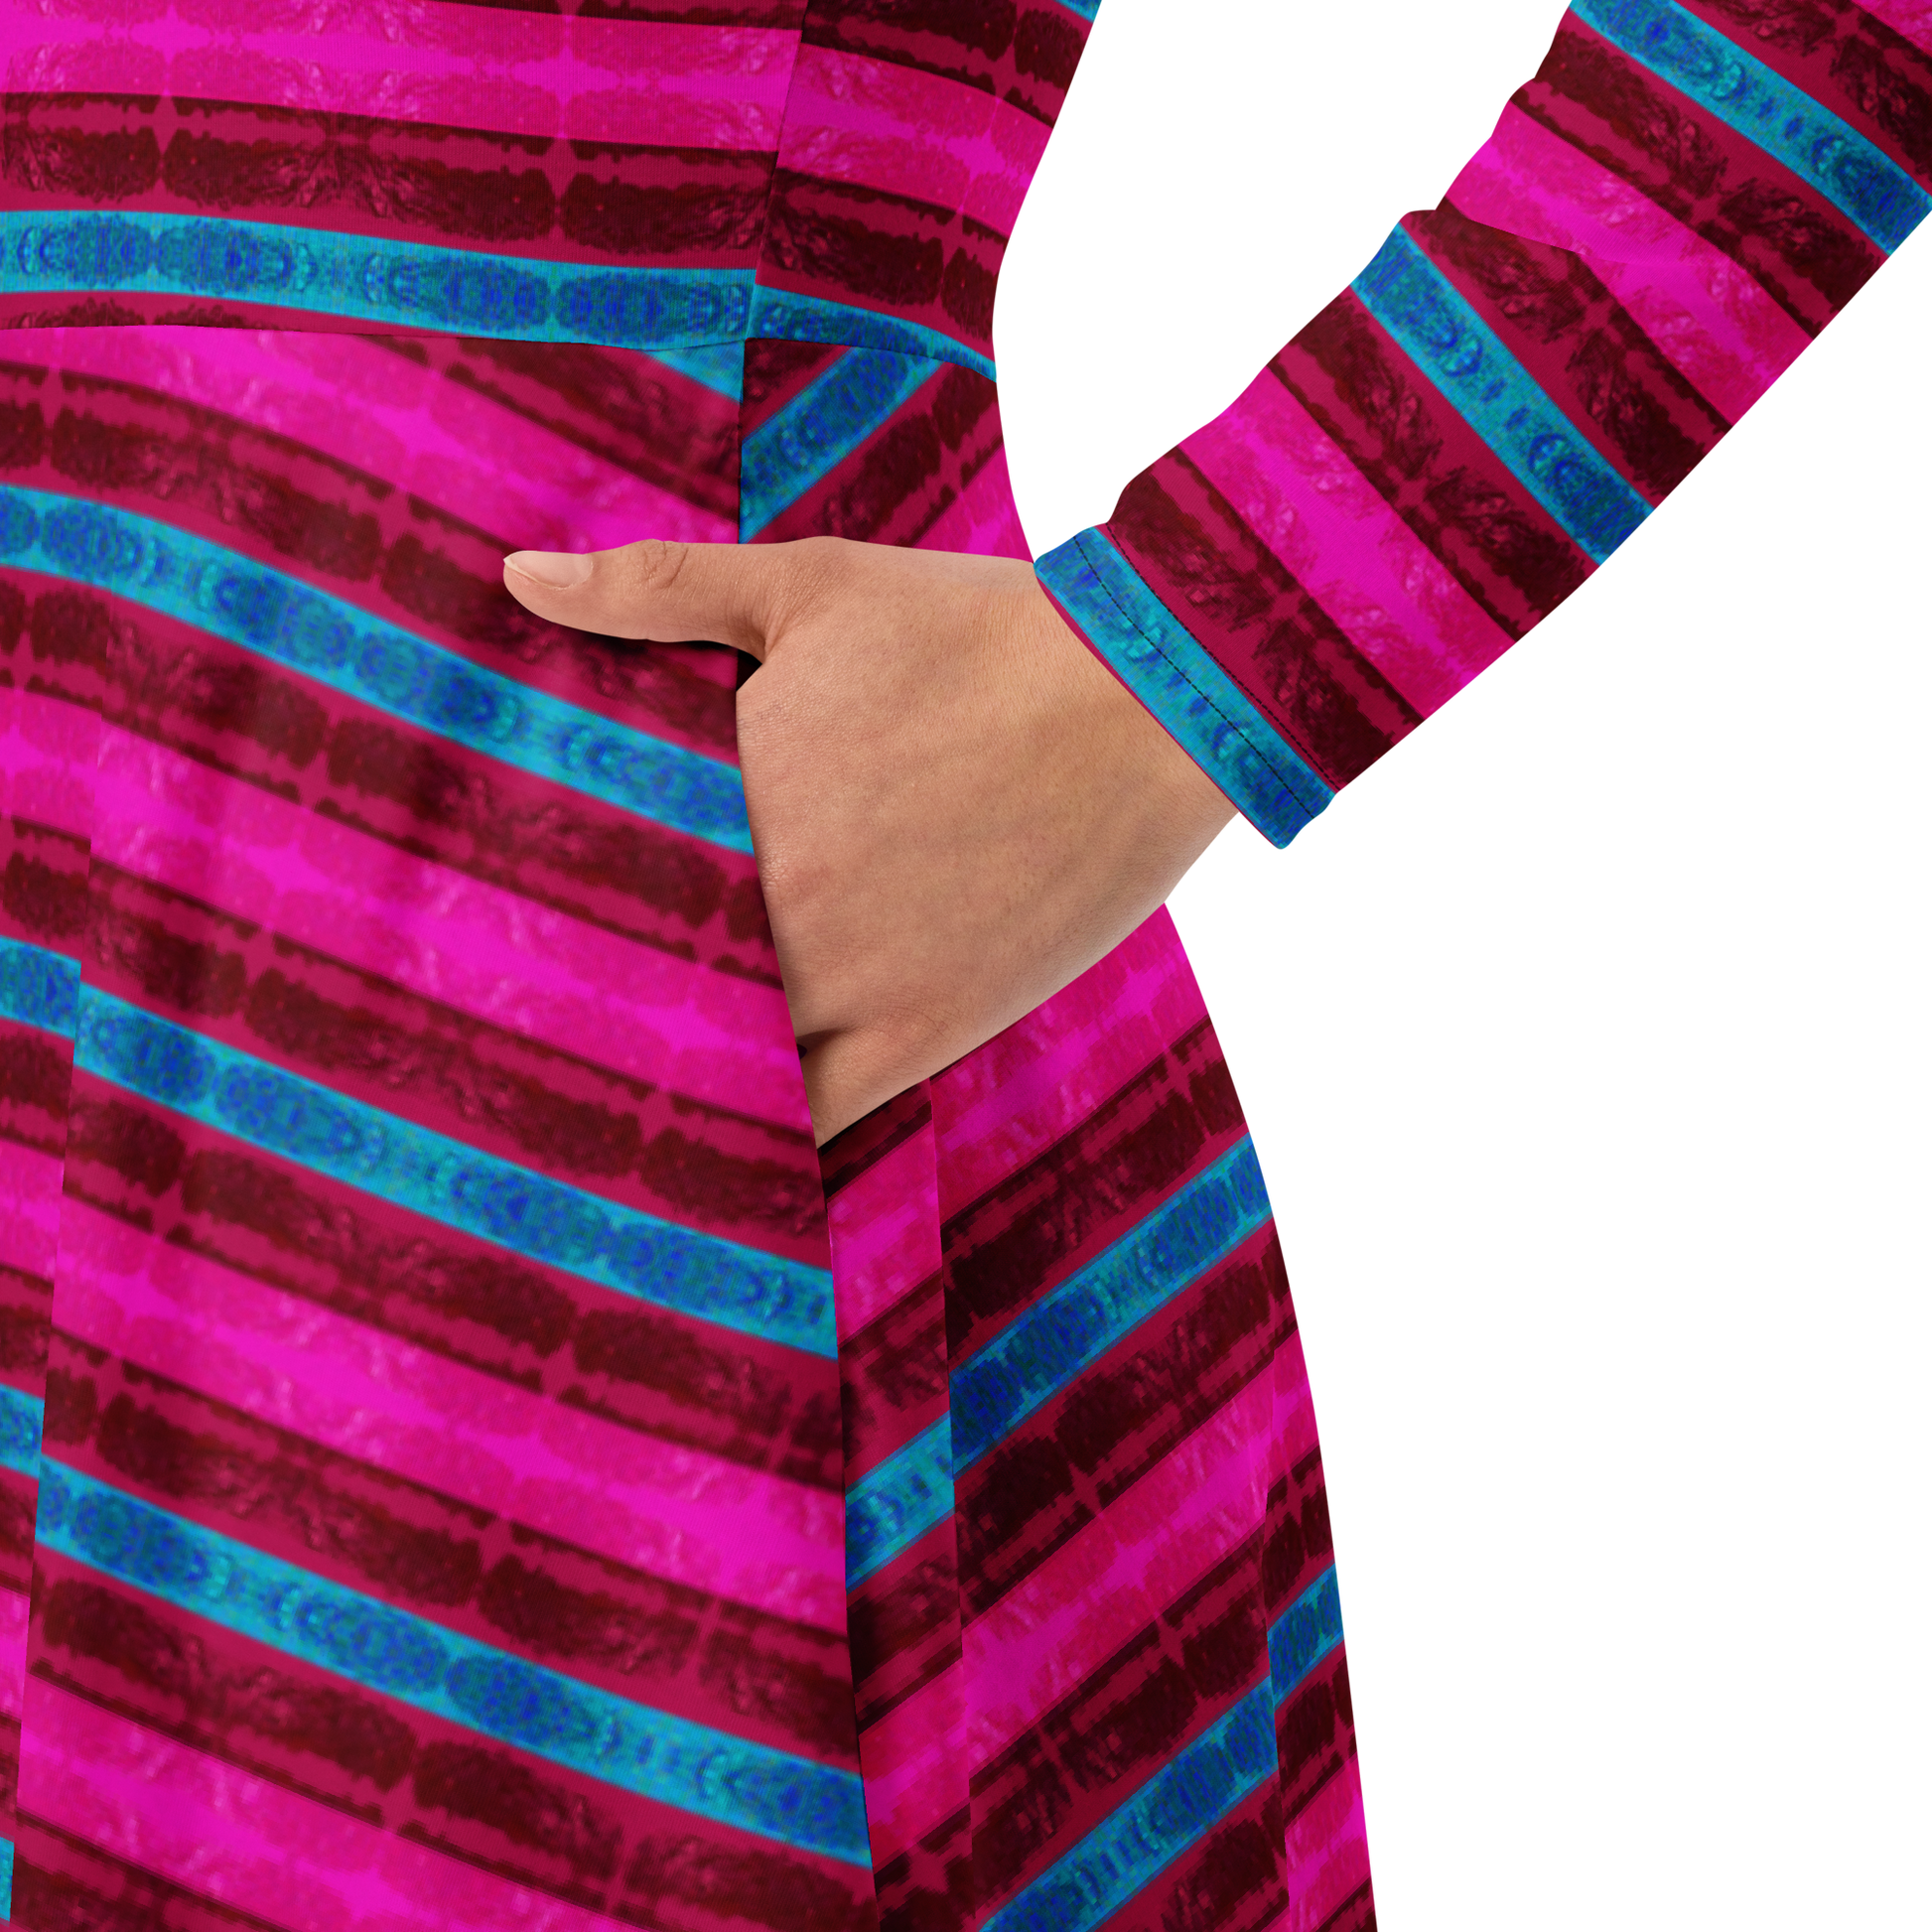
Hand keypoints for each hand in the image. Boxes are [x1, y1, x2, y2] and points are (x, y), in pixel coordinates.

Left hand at [503, 538, 1237, 1144]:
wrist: (1148, 698)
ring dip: (684, 1071)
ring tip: (639, 1083)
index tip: (510, 932)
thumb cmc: (980, 631)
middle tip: (561, 1017)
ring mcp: (847, 983)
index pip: (586, 881)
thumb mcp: (812, 585)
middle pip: (641, 990)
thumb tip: (520, 578)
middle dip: (601, 1001)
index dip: (542, 915)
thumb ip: (658, 588)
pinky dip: (770, 1134)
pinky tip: (737, 1138)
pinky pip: (819, 1118)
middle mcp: (770, 906)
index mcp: (727, 795)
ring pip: (720, 1065)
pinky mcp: (924, 1031)